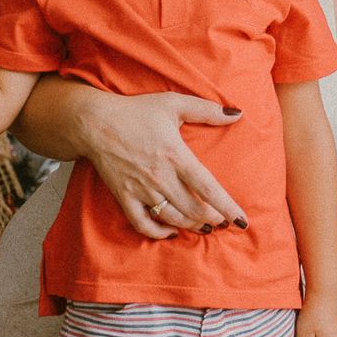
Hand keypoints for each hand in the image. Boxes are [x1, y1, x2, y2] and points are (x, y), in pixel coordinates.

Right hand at [50, 89, 247, 238]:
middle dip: (213, 220)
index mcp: (176, 155)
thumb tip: (237, 113)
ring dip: (192, 226)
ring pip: (173, 218)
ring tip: (205, 227)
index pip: (208, 188)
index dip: (227, 207)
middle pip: (194, 209)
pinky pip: (142, 224)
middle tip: (224, 222)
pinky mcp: (124, 197)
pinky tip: (172, 231)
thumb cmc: (136, 111)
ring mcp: (141, 189)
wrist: (94, 122)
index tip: (241, 220)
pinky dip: (159, 233)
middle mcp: (160, 177)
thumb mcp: (174, 103)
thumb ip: (207, 110)